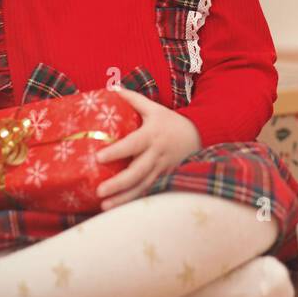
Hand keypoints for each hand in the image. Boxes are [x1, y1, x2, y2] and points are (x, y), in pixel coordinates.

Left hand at [93, 86, 202, 209]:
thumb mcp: (154, 108)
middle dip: (118, 184)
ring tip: (105, 206)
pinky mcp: (165, 178)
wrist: (199, 135)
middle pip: (137, 172)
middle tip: (99, 191)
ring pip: (142, 186)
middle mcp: (157, 154)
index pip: (133, 144)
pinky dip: (135, 201)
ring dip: (124, 198)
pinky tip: (119, 208)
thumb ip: (132, 99)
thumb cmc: (170, 121)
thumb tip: (111, 88)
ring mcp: (162, 169)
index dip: (117, 151)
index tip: (98, 158)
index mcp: (152, 135)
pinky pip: (149, 191)